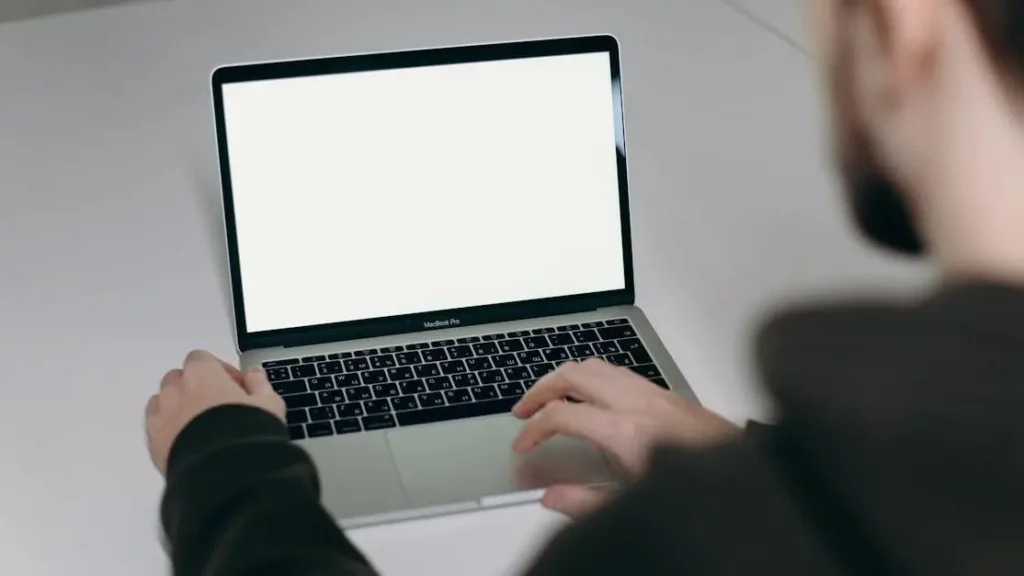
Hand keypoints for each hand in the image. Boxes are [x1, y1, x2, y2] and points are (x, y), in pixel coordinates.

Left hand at [146, 350, 285, 475]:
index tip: (235, 387)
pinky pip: (157, 428)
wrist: (223, 472)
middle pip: (180, 379)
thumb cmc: (246, 432)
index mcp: (202, 373)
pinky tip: (189, 443)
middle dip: (196, 388)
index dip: (220, 371)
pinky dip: (169, 430)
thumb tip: (254, 374)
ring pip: (164, 402)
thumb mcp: (269, 403)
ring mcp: (161, 416)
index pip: (202, 359)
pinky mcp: (153, 443)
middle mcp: (175, 390)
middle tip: (219, 406)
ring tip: (202, 427)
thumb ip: (259, 383)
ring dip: (179, 408)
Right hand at [511, 359, 739, 516]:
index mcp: (624, 431)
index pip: (561, 416)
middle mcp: (637, 404)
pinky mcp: (665, 394)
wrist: (748, 475)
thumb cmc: (697, 492)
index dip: (533, 430)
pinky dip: (592, 376)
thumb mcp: (633, 505)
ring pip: (596, 365)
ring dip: (565, 377)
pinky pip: (618, 371)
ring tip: (549, 396)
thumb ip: (585, 503)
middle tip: (523, 410)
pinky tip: (589, 393)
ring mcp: (652, 394)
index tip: (522, 444)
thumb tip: (551, 497)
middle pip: (573, 375)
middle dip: (540, 389)